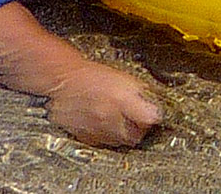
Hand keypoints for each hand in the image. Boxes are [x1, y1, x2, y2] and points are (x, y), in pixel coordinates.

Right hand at [44, 61, 161, 147]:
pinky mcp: (84, 136)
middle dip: (138, 129)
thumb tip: (155, 109)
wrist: (64, 79)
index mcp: (122, 100)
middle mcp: (109, 118)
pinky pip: (102, 143)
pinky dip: (106, 136)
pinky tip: (103, 123)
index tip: (151, 115)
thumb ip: (143, 94)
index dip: (153, 118)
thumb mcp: (126, 79)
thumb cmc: (95, 76)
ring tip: (117, 120)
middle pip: (135, 136)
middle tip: (135, 119)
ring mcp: (95, 130)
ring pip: (119, 142)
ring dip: (122, 134)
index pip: (149, 120)